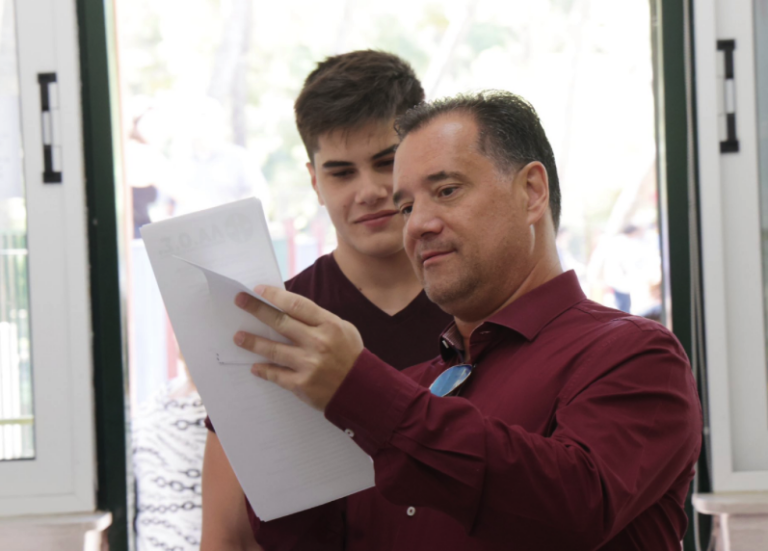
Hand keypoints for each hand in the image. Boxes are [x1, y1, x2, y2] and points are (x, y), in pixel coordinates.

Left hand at [233, 286, 363, 410]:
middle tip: (239, 301)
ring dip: (252, 342)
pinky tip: (254, 366)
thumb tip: (288, 309)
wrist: (363, 389)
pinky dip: (264, 370)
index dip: (275, 295)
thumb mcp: (342, 329)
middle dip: (256, 310)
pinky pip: (277, 374)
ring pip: (273, 349)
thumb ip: (317, 320)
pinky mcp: (302, 384)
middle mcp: (317, 342)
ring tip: (238, 337)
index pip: (296, 304)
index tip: (258, 290)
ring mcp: (309, 364)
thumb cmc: (350, 355)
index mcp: (328, 324)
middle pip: (280, 322)